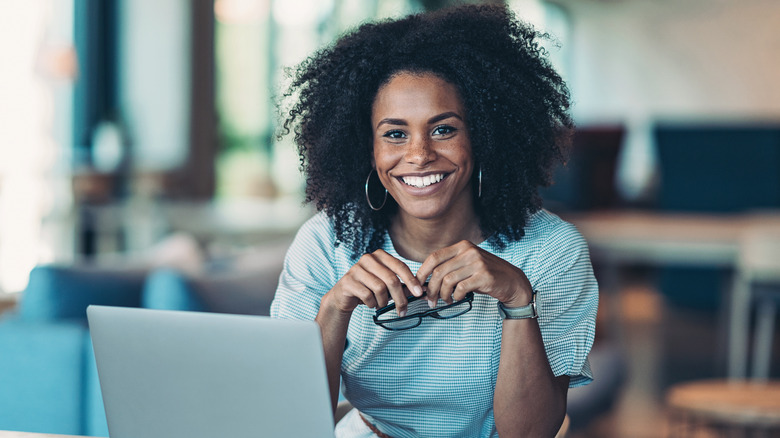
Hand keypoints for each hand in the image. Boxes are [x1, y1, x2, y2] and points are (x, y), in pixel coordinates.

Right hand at [323, 249, 423, 317]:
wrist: (344, 296)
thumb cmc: (369, 289)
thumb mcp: (387, 286)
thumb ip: (403, 286)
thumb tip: (423, 291)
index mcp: (380, 255)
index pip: (400, 266)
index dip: (411, 280)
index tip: (419, 293)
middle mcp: (368, 259)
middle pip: (391, 279)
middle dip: (400, 298)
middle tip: (403, 310)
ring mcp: (356, 269)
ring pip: (380, 288)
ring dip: (383, 302)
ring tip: (380, 304)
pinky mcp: (348, 281)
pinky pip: (367, 296)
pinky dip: (372, 304)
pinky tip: (370, 303)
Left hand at [415, 241, 532, 307]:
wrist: (512, 281)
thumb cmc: (485, 275)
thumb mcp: (467, 265)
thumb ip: (449, 268)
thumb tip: (424, 281)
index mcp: (462, 246)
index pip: (434, 257)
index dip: (422, 272)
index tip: (417, 285)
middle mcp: (469, 251)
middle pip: (438, 271)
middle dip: (430, 289)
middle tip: (430, 300)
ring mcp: (477, 263)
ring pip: (447, 281)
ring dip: (443, 295)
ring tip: (446, 301)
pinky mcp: (484, 276)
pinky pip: (460, 288)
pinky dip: (456, 296)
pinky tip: (458, 299)